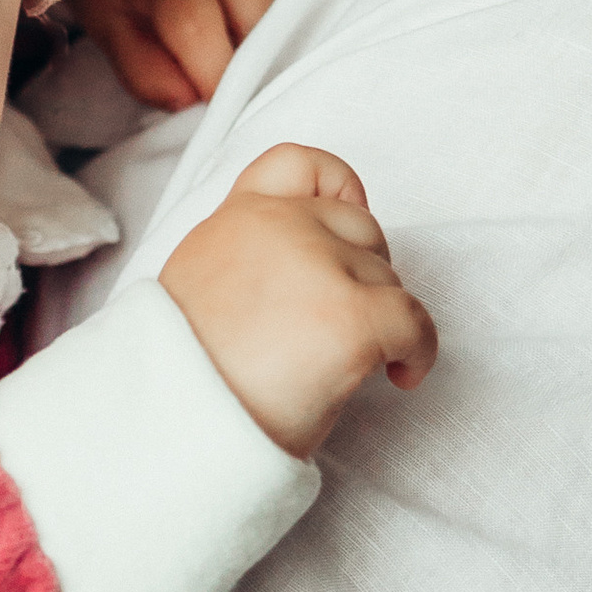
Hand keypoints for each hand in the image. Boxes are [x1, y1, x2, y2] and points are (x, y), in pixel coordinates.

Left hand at [71, 0, 345, 109]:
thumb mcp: (109, 28)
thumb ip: (148, 75)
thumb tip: (199, 101)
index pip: (223, 55)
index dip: (224, 87)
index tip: (219, 100)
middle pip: (271, 23)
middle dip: (258, 55)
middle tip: (241, 62)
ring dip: (290, 12)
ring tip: (261, 22)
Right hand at [159, 143, 437, 455]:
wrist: (173, 426)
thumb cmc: (186, 378)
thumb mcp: (196, 286)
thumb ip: (245, 255)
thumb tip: (302, 274)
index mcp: (235, 218)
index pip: (299, 165)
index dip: (338, 190)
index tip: (352, 221)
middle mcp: (278, 226)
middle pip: (360, 228)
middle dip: (363, 272)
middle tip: (343, 321)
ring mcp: (318, 266)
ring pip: (388, 277)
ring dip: (383, 317)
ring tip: (352, 362)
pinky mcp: (351, 315)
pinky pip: (415, 322)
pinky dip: (418, 352)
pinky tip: (398, 376)